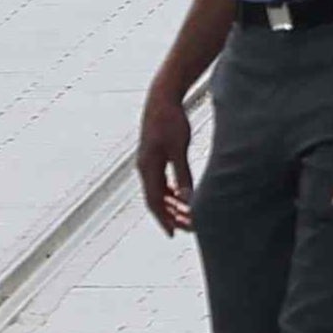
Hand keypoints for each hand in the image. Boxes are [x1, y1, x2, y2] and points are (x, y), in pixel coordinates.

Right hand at [135, 66, 200, 234]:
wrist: (162, 99)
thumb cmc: (170, 121)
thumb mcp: (179, 148)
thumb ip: (183, 173)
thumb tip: (188, 197)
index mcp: (148, 167)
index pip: (154, 201)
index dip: (164, 218)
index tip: (174, 233)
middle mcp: (144, 167)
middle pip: (155, 199)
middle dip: (169, 215)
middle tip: (185, 228)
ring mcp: (147, 162)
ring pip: (158, 190)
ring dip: (170, 204)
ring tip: (185, 216)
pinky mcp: (154, 156)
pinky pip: (160, 180)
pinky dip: (170, 191)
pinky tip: (181, 196)